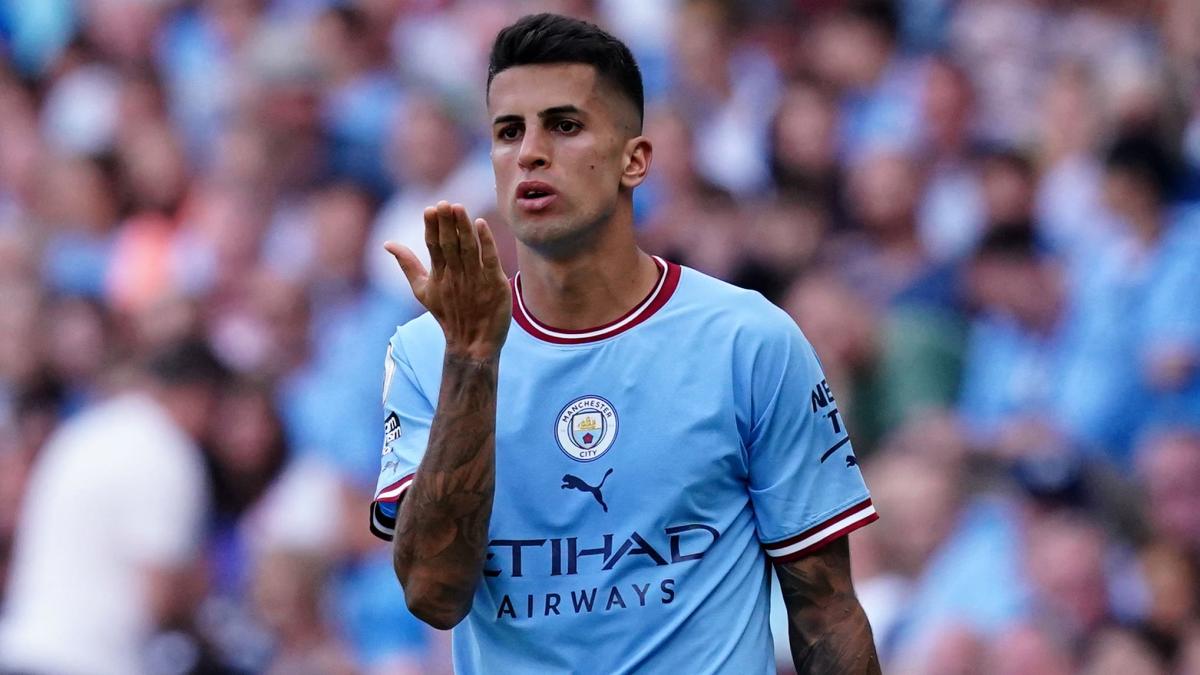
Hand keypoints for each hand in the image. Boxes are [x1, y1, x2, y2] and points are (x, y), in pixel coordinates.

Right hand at [386, 201, 510, 360]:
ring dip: (463, 228)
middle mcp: (455, 275)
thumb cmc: (448, 315)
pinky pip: (489, 259)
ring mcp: (475, 279)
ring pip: (467, 249)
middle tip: (444, 203)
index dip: (432, 227)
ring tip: (458, 208)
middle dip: (446, 223)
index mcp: (438, 274)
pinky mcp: (494, 283)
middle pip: (449, 245)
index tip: (430, 209)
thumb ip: (407, 265)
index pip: (433, 246)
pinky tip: (481, 224)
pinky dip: (485, 242)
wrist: (473, 345)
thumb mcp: (423, 291)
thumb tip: (387, 243)